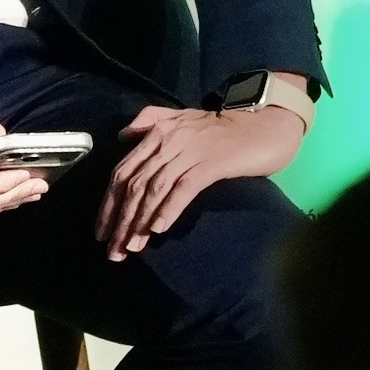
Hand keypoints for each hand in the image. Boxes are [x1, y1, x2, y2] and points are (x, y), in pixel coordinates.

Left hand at [104, 101, 306, 256]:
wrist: (267, 125)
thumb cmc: (227, 129)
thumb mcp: (185, 119)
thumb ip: (152, 121)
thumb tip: (123, 136)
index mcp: (157, 132)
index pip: (122, 171)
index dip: (108, 204)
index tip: (102, 232)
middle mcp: (169, 140)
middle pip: (134, 184)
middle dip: (120, 220)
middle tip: (113, 250)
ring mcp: (191, 151)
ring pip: (155, 189)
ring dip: (140, 221)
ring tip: (132, 248)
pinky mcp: (214, 163)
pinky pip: (184, 188)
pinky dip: (169, 209)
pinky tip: (159, 229)